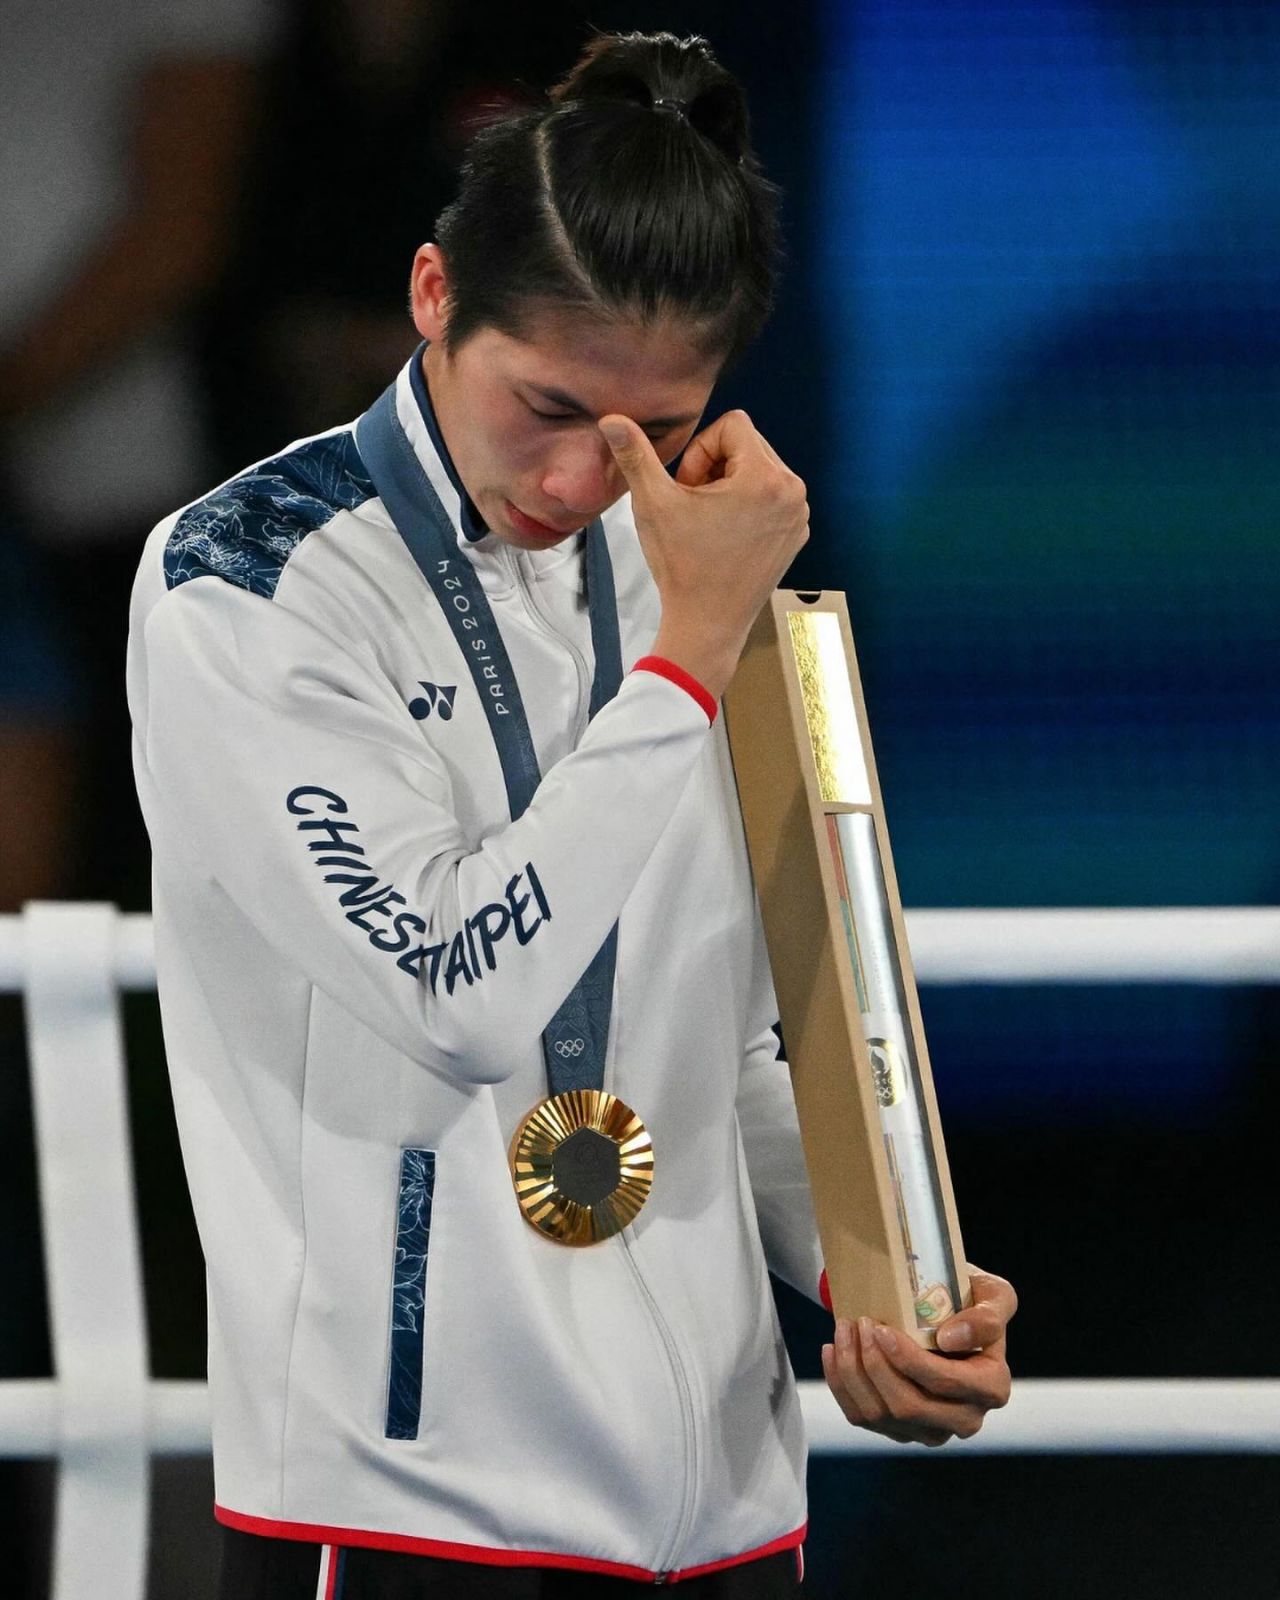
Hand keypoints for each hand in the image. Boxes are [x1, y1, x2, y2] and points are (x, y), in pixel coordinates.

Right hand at [599, 410, 807, 698]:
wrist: (707, 626)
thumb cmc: (681, 566)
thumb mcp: (653, 504)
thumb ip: (635, 455)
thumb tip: (611, 418)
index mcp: (766, 477)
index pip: (733, 424)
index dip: (700, 450)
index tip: (688, 489)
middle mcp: (793, 491)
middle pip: (747, 445)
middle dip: (715, 467)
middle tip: (695, 508)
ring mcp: (799, 515)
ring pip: (758, 470)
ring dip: (729, 485)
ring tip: (709, 523)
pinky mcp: (797, 535)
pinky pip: (771, 497)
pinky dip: (747, 506)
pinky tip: (726, 537)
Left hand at [821, 1266, 1015, 1446]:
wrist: (950, 1312)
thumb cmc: (973, 1300)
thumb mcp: (994, 1295)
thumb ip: (987, 1315)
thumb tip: (950, 1338)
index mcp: (991, 1387)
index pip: (945, 1383)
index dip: (909, 1361)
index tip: (882, 1329)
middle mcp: (966, 1418)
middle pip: (909, 1406)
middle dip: (874, 1364)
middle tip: (858, 1323)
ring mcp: (932, 1430)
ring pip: (881, 1414)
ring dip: (853, 1370)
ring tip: (844, 1329)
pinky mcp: (901, 1430)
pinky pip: (862, 1417)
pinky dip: (841, 1383)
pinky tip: (833, 1350)